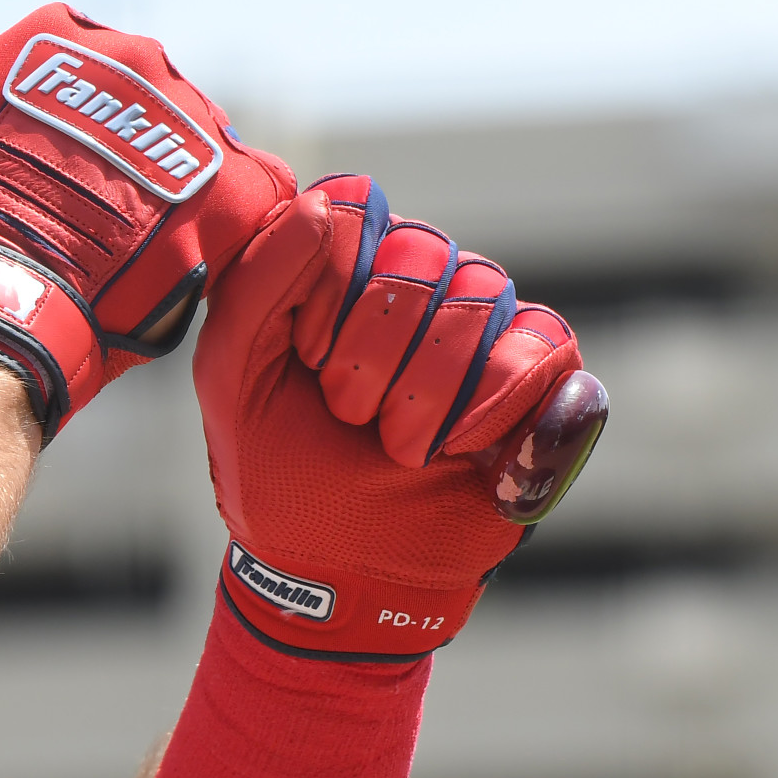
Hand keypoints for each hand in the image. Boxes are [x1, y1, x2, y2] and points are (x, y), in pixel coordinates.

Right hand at [0, 0, 295, 436]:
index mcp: (61, 35)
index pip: (86, 58)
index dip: (72, 119)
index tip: (54, 164)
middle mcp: (135, 60)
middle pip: (147, 97)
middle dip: (129, 149)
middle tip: (93, 214)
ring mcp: (188, 119)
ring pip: (196, 144)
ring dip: (175, 185)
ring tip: (131, 247)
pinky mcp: (234, 183)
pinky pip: (250, 187)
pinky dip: (225, 220)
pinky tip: (184, 254)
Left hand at [196, 174, 582, 657]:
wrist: (339, 571)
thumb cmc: (278, 469)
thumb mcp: (232, 376)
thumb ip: (256, 281)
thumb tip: (328, 207)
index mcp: (343, 261)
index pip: (355, 209)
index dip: (331, 291)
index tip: (307, 360)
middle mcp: (419, 276)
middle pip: (421, 256)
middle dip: (373, 357)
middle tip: (353, 417)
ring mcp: (485, 323)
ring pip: (481, 299)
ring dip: (426, 396)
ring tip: (399, 448)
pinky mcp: (544, 377)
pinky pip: (543, 347)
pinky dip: (494, 409)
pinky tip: (462, 452)